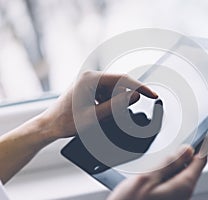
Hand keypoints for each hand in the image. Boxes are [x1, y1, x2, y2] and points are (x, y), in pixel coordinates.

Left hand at [40, 71, 157, 140]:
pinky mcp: (89, 88)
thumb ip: (117, 106)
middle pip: (118, 85)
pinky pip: (107, 94)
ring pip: (114, 91)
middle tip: (114, 115)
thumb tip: (135, 96)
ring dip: (113, 104)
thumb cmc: (66, 122)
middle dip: (122, 100)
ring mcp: (89, 82)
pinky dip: (108, 104)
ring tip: (98, 116)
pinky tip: (97, 113)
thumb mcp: (95, 117)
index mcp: (90, 79)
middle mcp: (90, 76)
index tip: (152, 95)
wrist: (50, 126)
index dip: (140, 87)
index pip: (122, 79)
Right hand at [107, 141, 207, 199]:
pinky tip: (151, 173)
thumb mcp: (148, 177)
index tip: (199, 134)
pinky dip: (165, 173)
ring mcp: (176, 197)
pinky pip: (172, 181)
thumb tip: (187, 150)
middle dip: (183, 154)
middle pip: (191, 166)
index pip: (201, 160)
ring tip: (155, 161)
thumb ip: (169, 163)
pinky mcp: (168, 199)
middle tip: (170, 145)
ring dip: (171, 164)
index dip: (201, 145)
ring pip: (180, 173)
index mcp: (183, 186)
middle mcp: (183, 194)